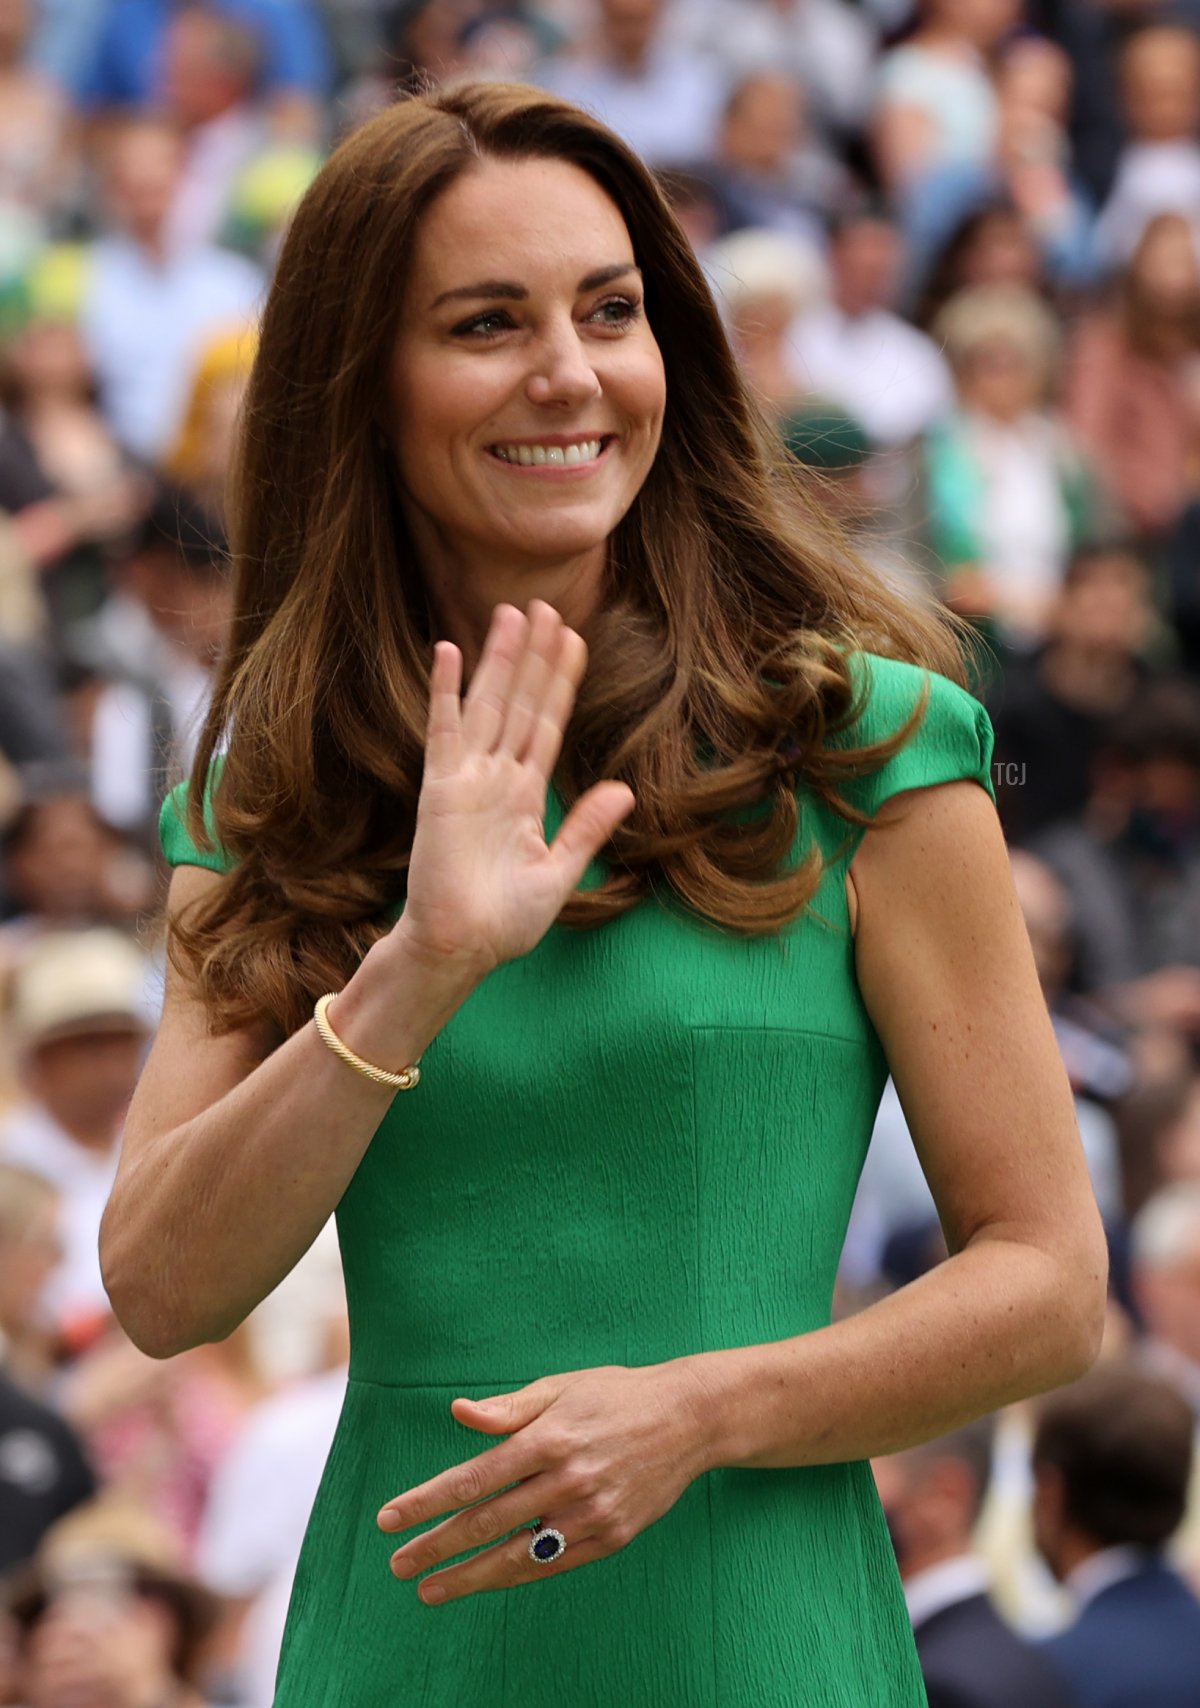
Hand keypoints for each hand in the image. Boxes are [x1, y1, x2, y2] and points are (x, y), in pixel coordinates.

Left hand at [376, 1361, 715, 1602]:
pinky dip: (516, 1575)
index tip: (389, 1519)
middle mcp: (567, 1479)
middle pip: (486, 1522)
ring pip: (516, 1555)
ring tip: (430, 1590)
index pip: (472, 1478)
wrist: (689, 1419)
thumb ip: (508, 1408)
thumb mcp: (561, 1387)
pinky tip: (487, 1580)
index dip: (426, 1502)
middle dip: (436, 1547)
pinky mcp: (612, 1536)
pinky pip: (554, 1563)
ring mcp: (591, 1513)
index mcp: (548, 1437)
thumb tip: (458, 1413)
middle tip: (398, 1564)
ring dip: (468, 1577)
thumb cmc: (615, 1395)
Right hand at [393, 600, 634, 978]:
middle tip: (544, 604)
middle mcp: (495, 778)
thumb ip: (587, 827)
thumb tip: (626, 789)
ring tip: (512, 613)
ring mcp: (466, 779)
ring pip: (488, 704)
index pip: (547, 726)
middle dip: (534, 656)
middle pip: (519, 703)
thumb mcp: (558, 873)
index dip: (561, 682)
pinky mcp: (440, 789)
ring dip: (500, 659)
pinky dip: (445, 690)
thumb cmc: (502, 923)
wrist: (460, 950)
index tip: (575, 639)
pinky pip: (444, 730)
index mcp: (524, 796)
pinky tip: (449, 649)